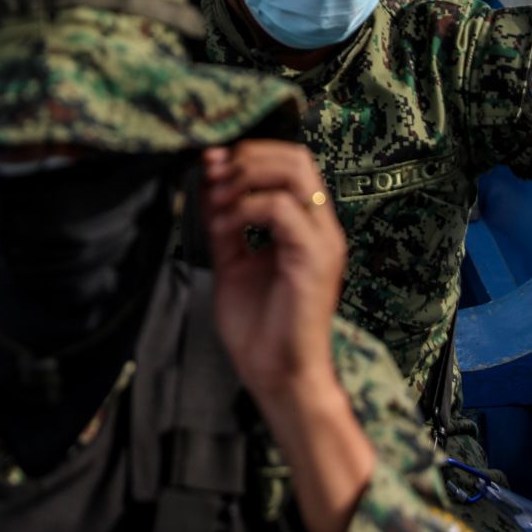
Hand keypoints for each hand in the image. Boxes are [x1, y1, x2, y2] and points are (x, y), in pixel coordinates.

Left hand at [203, 142, 372, 531]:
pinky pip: (281, 210)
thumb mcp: (234, 265)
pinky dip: (246, 207)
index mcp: (307, 228)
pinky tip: (225, 221)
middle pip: (297, 157)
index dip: (249, 154)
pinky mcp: (314, 259)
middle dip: (249, 155)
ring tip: (217, 192)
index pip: (290, 165)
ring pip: (295, 173)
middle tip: (213, 167)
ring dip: (247, 174)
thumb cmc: (261, 331)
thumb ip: (226, 228)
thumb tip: (208, 189)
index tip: (209, 160)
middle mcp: (322, 229)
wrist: (278, 377)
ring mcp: (322, 242)